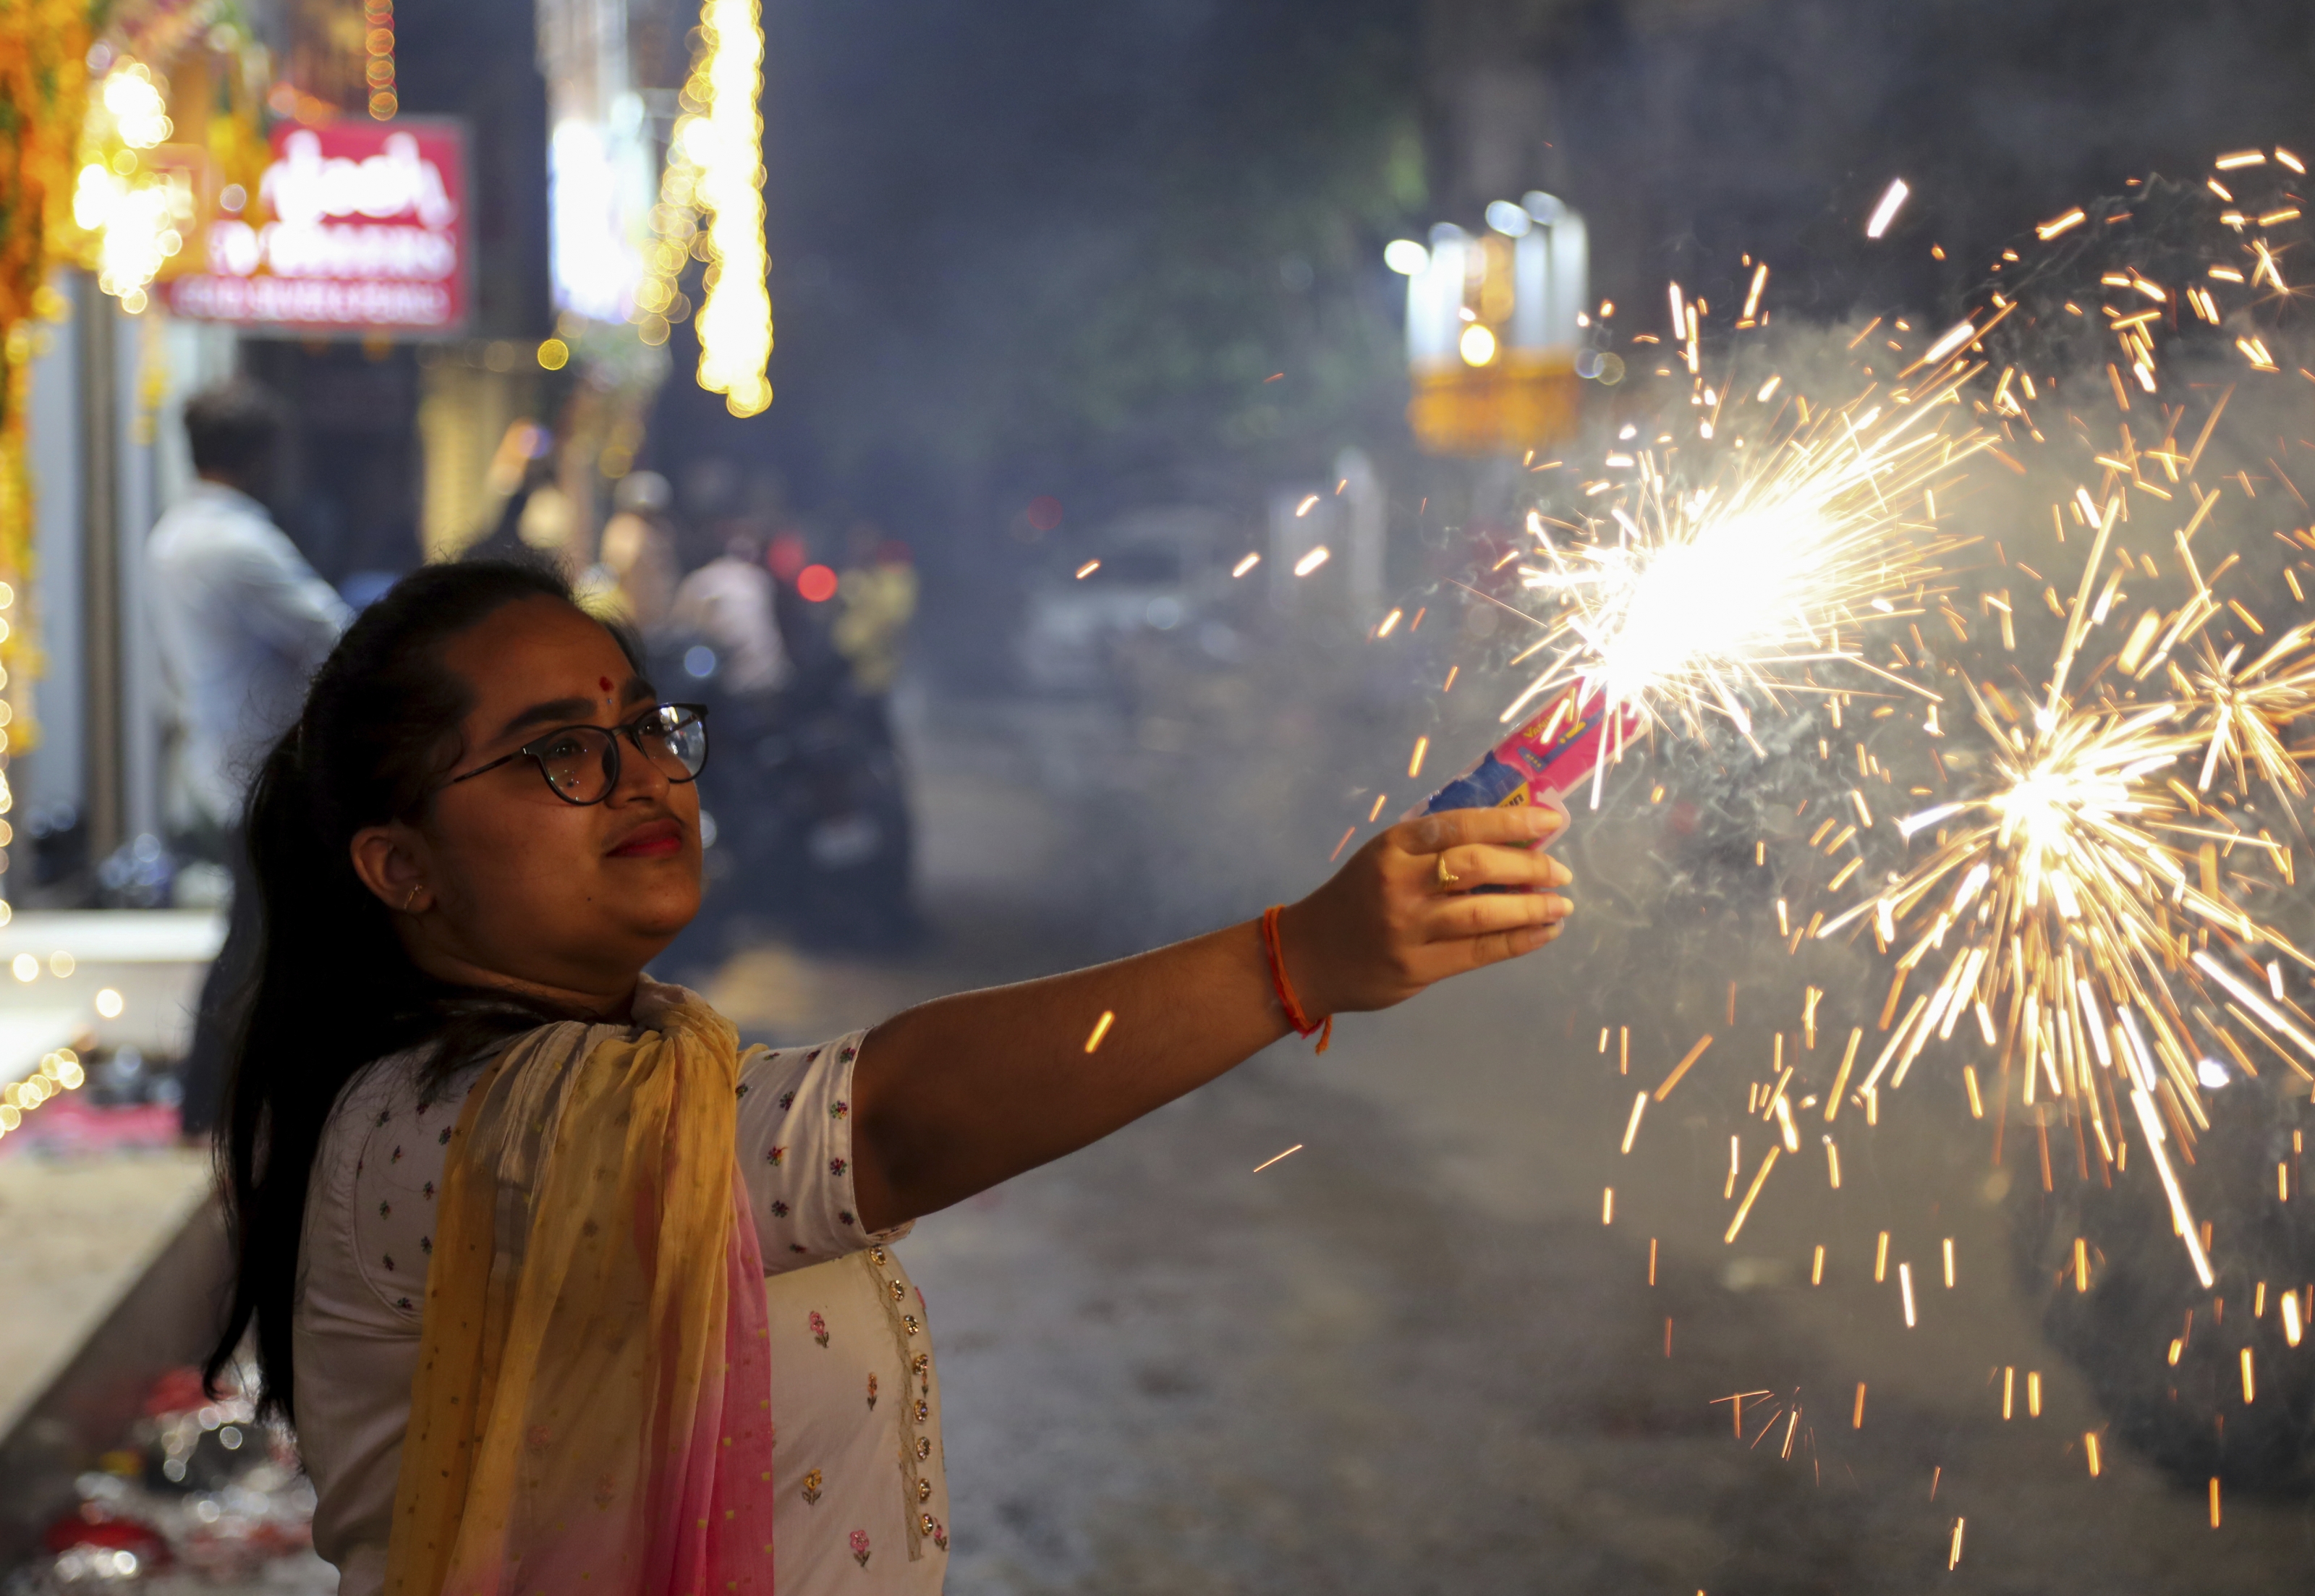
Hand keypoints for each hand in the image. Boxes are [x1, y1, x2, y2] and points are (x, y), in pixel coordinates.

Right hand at [1276, 804, 1572, 1017]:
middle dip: (1529, 865)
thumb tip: (1512, 836)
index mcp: (1393, 845)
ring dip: (1532, 907)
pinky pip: (1479, 952)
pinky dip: (1518, 940)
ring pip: (1484, 912)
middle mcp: (1400, 883)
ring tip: (1561, 905)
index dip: (1513, 819)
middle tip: (1560, 872)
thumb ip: (1436, 847)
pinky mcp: (1417, 968)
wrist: (1308, 956)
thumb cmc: (1357, 898)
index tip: (1551, 820)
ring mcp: (1408, 928)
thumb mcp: (1385, 857)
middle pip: (1478, 865)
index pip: (1462, 824)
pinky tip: (1544, 932)